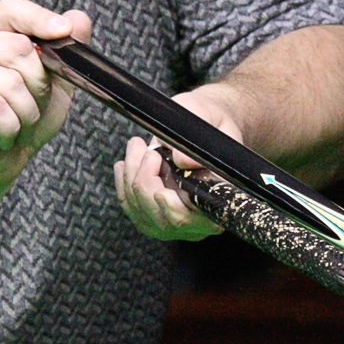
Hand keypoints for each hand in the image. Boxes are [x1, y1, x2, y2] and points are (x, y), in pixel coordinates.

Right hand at [0, 0, 91, 192]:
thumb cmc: (20, 122)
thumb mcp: (53, 85)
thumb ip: (65, 52)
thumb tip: (79, 18)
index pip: (11, 8)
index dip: (38, 17)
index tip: (63, 32)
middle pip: (17, 48)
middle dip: (39, 85)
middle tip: (32, 108)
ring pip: (9, 83)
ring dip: (26, 113)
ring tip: (17, 126)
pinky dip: (10, 128)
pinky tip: (2, 136)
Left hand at [114, 88, 240, 241]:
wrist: (204, 128)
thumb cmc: (210, 123)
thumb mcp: (209, 121)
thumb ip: (197, 140)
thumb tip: (183, 162)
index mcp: (219, 201)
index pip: (196, 217)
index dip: (174, 210)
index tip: (160, 192)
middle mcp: (199, 221)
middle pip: (163, 219)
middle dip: (145, 182)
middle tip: (144, 149)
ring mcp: (175, 222)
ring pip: (143, 214)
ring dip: (131, 178)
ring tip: (136, 147)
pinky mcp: (155, 217)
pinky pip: (132, 208)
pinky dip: (123, 185)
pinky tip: (125, 165)